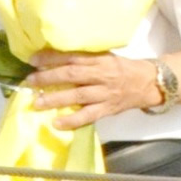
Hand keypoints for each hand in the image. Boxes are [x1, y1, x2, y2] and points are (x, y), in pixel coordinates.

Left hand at [26, 50, 161, 131]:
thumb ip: (84, 58)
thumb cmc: (122, 68)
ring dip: (56, 99)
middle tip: (30, 81)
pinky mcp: (109, 109)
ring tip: (37, 103)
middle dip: (49, 78)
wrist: (149, 83)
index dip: (52, 58)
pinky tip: (57, 123)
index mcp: (100, 59)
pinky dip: (73, 120)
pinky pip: (89, 116)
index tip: (33, 60)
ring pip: (78, 96)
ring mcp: (105, 93)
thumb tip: (53, 57)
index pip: (72, 57)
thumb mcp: (105, 57)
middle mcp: (102, 75)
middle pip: (72, 75)